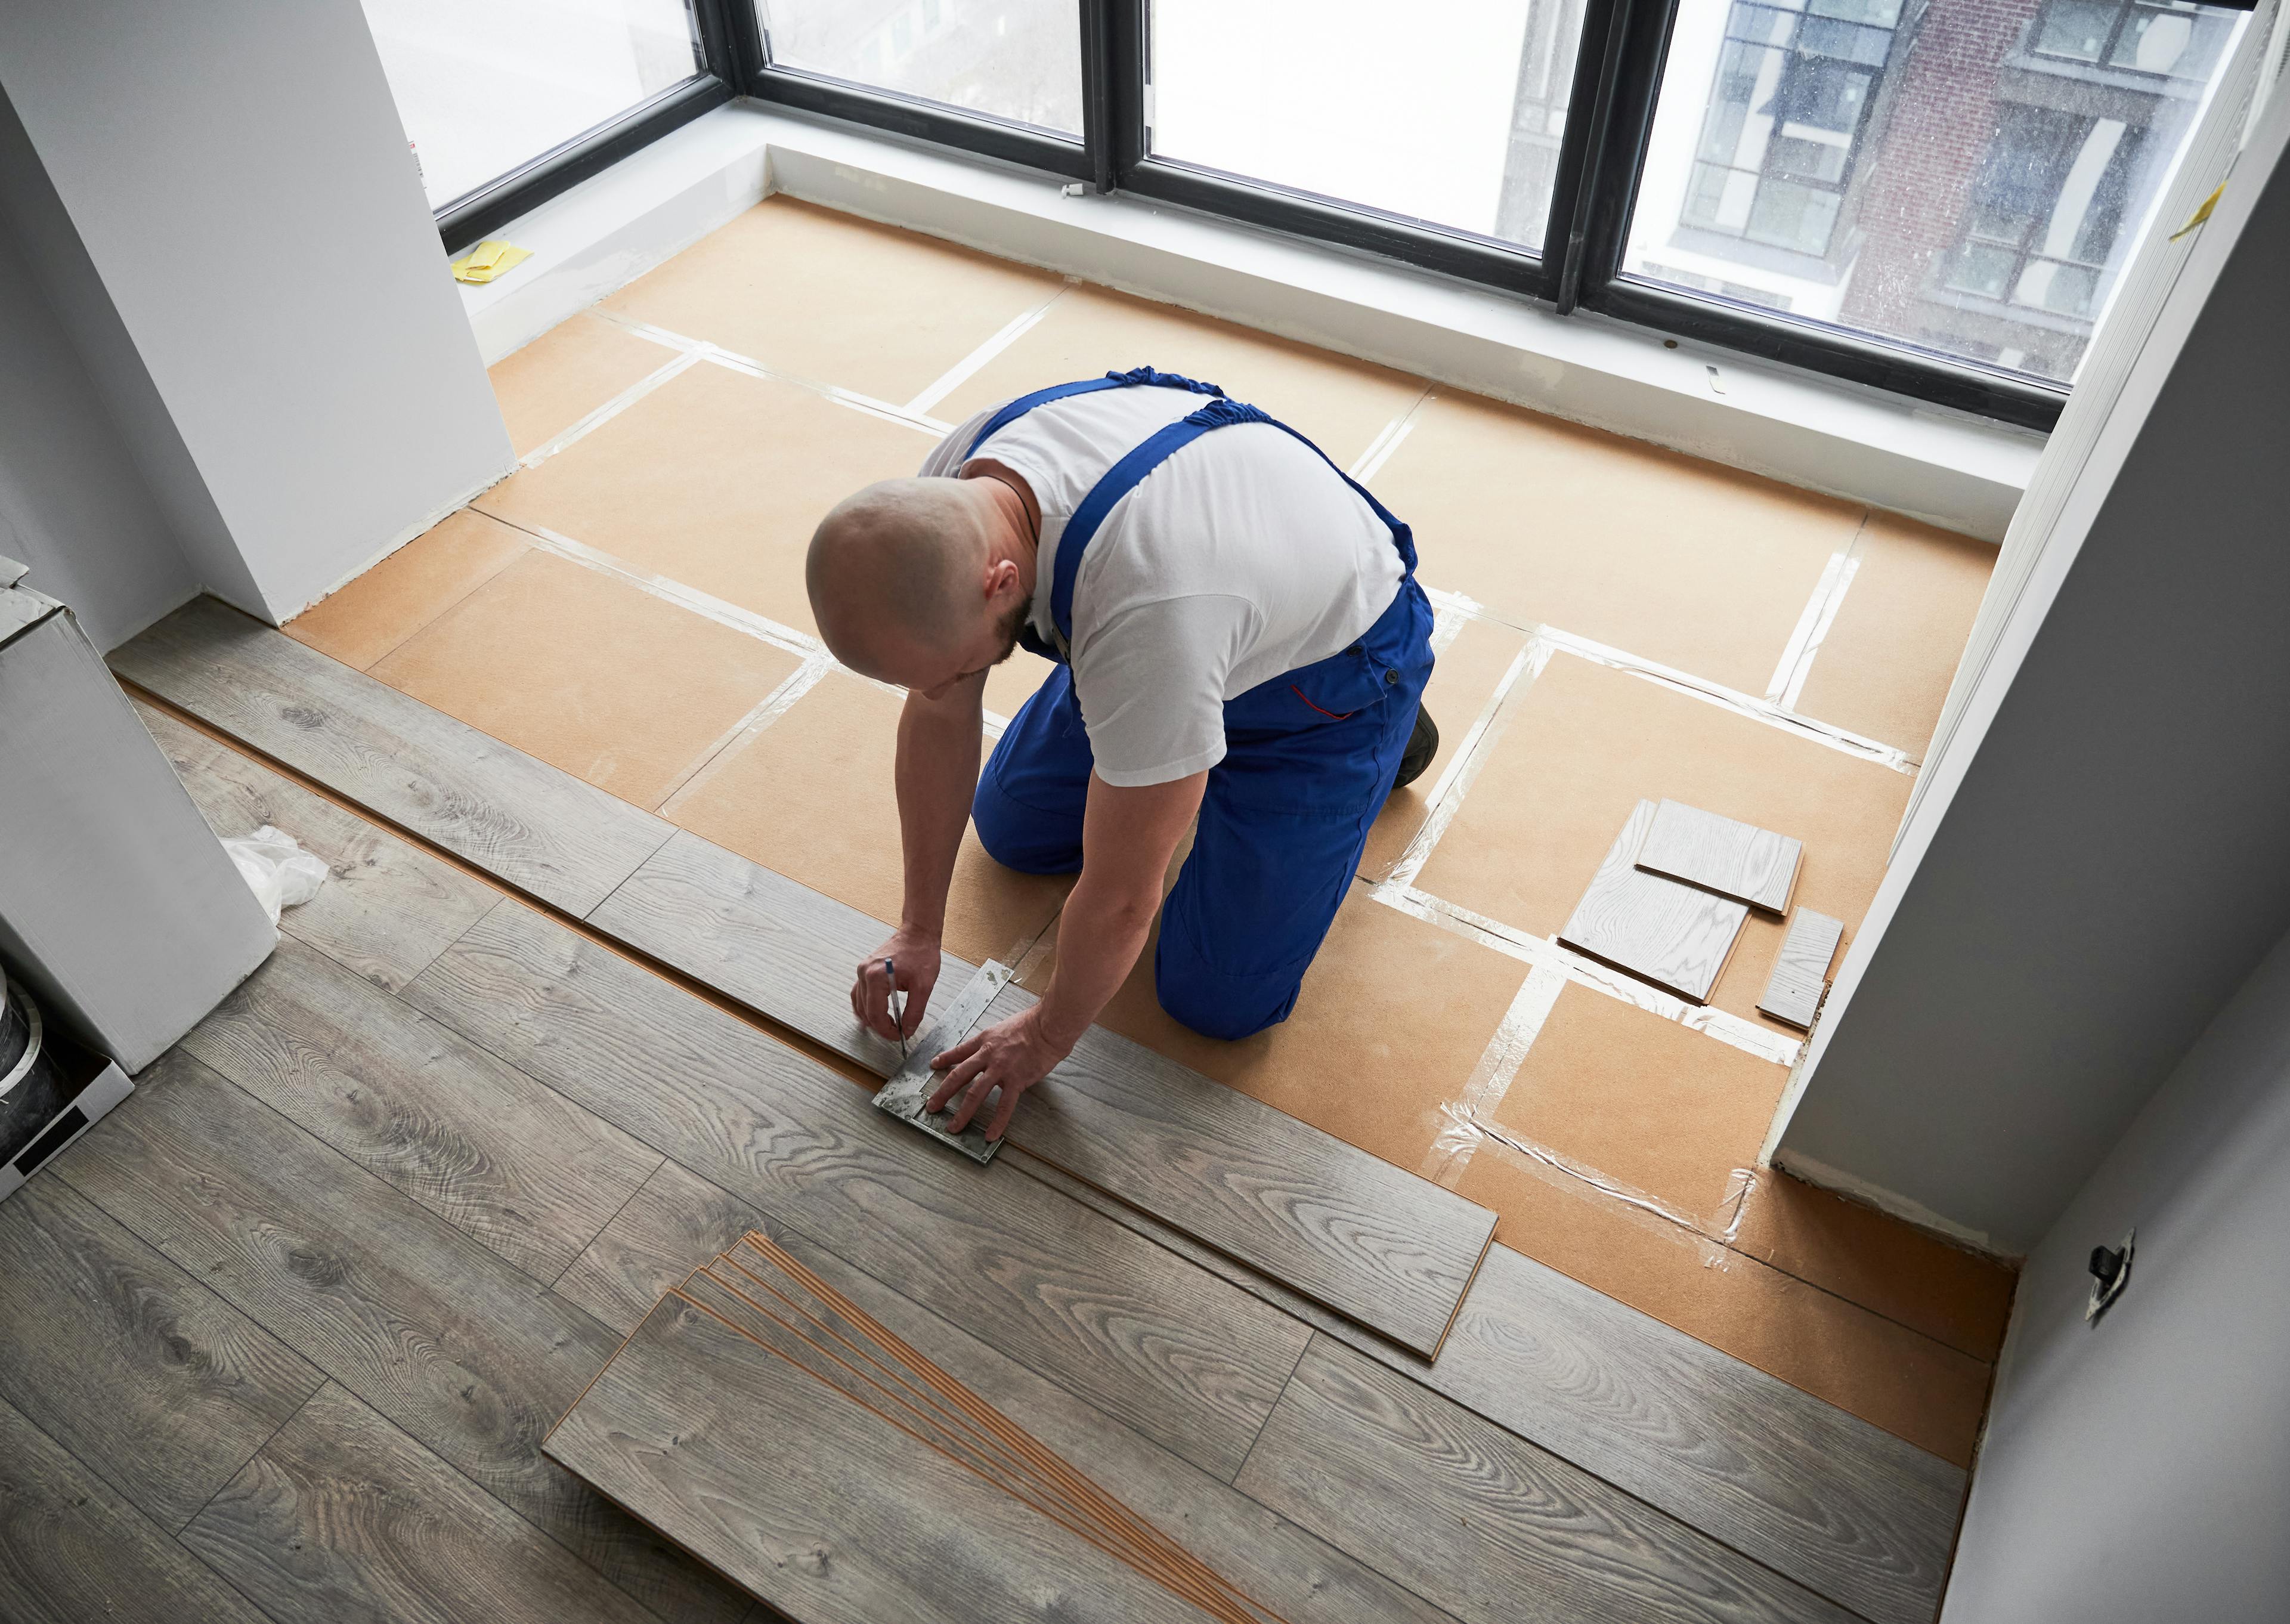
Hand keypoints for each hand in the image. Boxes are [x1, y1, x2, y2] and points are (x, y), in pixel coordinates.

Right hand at [852, 928, 941, 1045]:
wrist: (918, 933)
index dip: (887, 1030)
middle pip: (866, 1011)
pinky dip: (866, 1007)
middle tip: (897, 1032)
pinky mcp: (865, 970)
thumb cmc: (921, 954)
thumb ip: (915, 1011)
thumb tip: (907, 1030)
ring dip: (872, 1018)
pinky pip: (859, 994)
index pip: (875, 1014)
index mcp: (876, 977)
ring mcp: (862, 970)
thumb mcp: (924, 986)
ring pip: (859, 1004)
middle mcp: (864, 973)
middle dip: (880, 1026)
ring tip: (889, 1026)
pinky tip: (875, 1014)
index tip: (899, 1036)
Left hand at [926, 1006, 1072, 1141]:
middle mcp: (988, 1055)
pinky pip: (1004, 1105)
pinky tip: (990, 1135)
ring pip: (976, 1093)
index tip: (934, 1065)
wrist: (1048, 1027)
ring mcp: (1001, 1069)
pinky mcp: (1016, 1081)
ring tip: (954, 1127)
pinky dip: (997, 1122)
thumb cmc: (1032, 1024)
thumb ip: (995, 1041)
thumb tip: (995, 1049)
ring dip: (963, 1113)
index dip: (945, 1058)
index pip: (960, 1051)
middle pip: (959, 1076)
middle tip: (932, 1106)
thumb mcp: (1005, 1027)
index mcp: (985, 1040)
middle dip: (943, 1093)